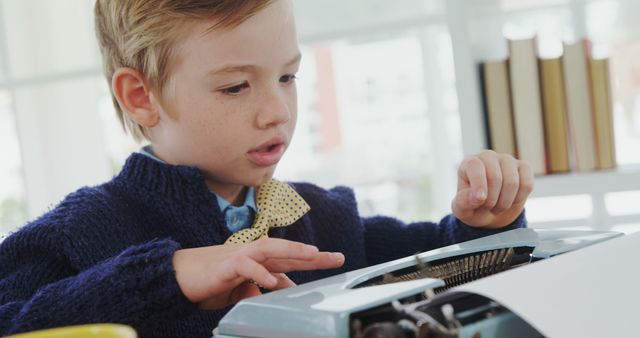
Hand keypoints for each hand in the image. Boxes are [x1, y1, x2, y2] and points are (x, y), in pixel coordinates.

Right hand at [172, 237, 344, 308]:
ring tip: (314, 256)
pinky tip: (274, 281)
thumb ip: (254, 289)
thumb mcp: (237, 291)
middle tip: (338, 257)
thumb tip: (271, 291)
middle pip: (286, 252)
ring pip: (270, 249)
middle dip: (313, 255)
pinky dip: (260, 273)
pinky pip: (246, 266)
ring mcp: (239, 256)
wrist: (176, 276)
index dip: (309, 262)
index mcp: (256, 261)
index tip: (331, 263)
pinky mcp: (225, 265)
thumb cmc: (207, 281)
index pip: (287, 260)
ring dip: (293, 252)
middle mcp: (251, 254)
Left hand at [451, 150, 533, 227]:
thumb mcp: (462, 210)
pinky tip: (512, 201)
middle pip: (494, 177)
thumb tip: (476, 196)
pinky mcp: (524, 167)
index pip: (474, 165)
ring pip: (512, 182)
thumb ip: (463, 203)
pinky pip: (527, 184)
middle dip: (491, 201)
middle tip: (487, 208)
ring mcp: (507, 160)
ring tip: (497, 207)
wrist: (491, 211)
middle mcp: (488, 156)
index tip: (480, 200)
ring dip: (505, 203)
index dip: (478, 183)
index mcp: (469, 163)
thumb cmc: (474, 207)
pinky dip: (519, 198)